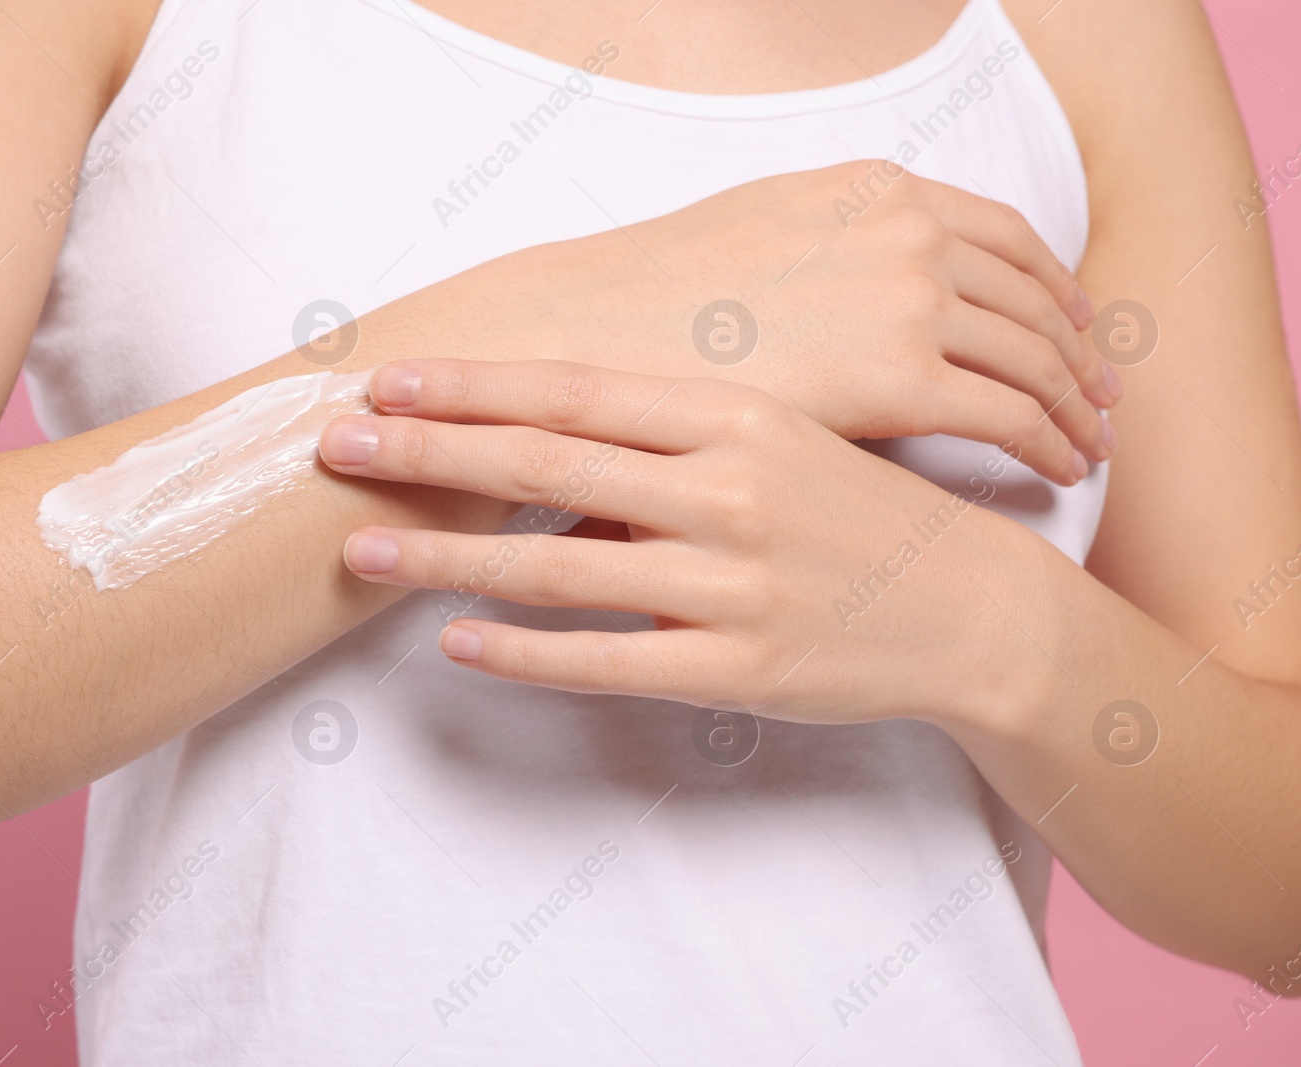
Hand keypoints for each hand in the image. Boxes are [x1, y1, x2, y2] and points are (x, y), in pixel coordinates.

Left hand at [319, 359, 1026, 726]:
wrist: (966, 606)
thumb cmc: (855, 514)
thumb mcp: (774, 445)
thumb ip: (664, 444)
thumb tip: (544, 452)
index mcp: (734, 416)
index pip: (574, 390)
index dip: (470, 384)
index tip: (387, 380)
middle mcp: (726, 489)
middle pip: (546, 462)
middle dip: (428, 452)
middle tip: (335, 446)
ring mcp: (731, 583)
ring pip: (558, 565)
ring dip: (447, 553)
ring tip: (364, 546)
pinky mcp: (737, 670)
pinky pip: (605, 660)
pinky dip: (523, 651)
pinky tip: (456, 641)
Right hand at [555, 161, 1117, 484]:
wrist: (598, 331)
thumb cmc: (656, 299)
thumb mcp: (758, 227)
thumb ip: (832, 242)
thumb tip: (856, 284)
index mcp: (877, 190)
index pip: (1005, 235)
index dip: (1051, 284)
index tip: (1072, 325)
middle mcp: (909, 232)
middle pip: (1035, 297)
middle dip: (1079, 348)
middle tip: (1103, 392)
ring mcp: (910, 300)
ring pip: (1036, 357)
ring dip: (1077, 402)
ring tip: (1092, 440)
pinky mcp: (902, 379)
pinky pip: (1012, 415)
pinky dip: (1052, 443)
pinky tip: (1064, 470)